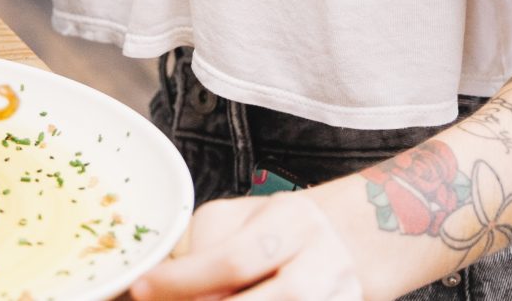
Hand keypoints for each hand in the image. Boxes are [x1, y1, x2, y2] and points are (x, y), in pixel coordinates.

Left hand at [132, 192, 362, 300]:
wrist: (370, 231)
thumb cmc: (288, 229)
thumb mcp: (246, 219)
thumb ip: (206, 247)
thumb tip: (156, 288)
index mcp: (288, 219)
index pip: (229, 257)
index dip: (182, 280)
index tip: (140, 288)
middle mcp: (320, 258)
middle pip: (259, 298)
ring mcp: (340, 291)